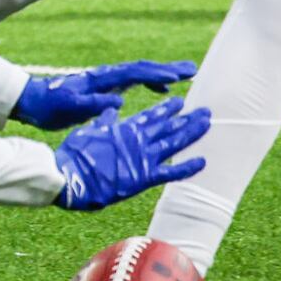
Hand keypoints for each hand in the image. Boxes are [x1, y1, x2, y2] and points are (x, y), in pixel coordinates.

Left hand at [12, 59, 198, 130]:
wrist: (33, 101)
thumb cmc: (50, 106)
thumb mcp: (69, 108)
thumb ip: (93, 104)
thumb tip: (118, 101)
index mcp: (101, 79)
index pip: (134, 73)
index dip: (157, 74)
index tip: (178, 77)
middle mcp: (106, 76)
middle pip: (142, 68)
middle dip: (167, 69)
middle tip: (192, 69)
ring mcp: (107, 80)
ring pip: (140, 73)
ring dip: (162, 74)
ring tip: (185, 76)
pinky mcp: (105, 87)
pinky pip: (134, 81)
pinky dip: (151, 82)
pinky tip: (162, 90)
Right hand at [53, 95, 208, 210]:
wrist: (72, 176)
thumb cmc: (75, 154)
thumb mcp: (88, 131)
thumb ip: (103, 122)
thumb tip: (110, 110)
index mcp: (125, 128)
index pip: (152, 115)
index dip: (168, 108)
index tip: (180, 102)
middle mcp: (139, 140)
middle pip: (169, 126)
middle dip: (188, 118)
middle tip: (205, 110)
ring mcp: (144, 158)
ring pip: (175, 142)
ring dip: (192, 132)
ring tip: (207, 123)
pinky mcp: (145, 177)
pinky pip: (172, 172)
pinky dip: (188, 167)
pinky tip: (202, 161)